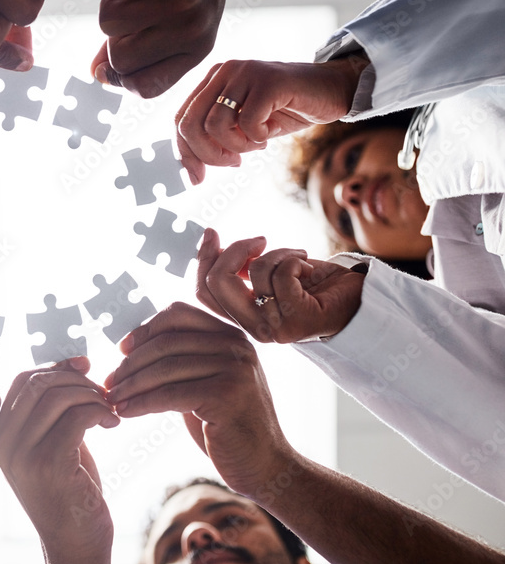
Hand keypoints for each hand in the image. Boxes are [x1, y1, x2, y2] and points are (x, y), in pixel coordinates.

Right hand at [0, 358, 117, 563]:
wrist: (74, 544)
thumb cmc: (68, 490)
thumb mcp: (51, 442)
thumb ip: (52, 409)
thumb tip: (74, 363)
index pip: (22, 379)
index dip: (56, 366)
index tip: (85, 365)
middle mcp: (3, 443)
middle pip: (39, 383)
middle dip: (77, 379)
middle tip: (103, 393)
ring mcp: (23, 455)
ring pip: (59, 397)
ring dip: (93, 396)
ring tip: (109, 411)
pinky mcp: (50, 466)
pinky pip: (77, 418)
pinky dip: (100, 412)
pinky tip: (112, 424)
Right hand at [92, 0, 240, 97]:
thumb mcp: (173, 16)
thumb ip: (136, 47)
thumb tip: (96, 74)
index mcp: (197, 49)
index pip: (144, 88)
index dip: (121, 74)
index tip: (118, 46)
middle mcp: (193, 29)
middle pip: (120, 58)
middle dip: (113, 32)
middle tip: (132, 4)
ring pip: (110, 21)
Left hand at [105, 302, 294, 498]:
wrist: (265, 466)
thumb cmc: (228, 425)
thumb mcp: (207, 381)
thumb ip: (183, 359)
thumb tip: (132, 345)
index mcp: (230, 335)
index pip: (178, 314)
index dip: (145, 329)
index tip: (122, 350)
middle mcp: (236, 345)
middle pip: (166, 342)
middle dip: (130, 363)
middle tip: (108, 382)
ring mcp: (234, 368)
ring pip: (165, 368)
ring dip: (130, 385)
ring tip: (111, 399)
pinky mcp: (226, 395)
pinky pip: (170, 394)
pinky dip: (141, 403)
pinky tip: (125, 412)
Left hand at [175, 59, 362, 183]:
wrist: (331, 90)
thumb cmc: (284, 110)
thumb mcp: (243, 125)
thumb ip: (216, 136)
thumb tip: (190, 168)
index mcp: (212, 80)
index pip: (180, 119)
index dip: (185, 153)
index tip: (197, 178)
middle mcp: (224, 71)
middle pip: (191, 124)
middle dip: (207, 155)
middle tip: (232, 162)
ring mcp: (245, 73)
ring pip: (216, 125)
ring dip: (236, 146)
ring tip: (255, 143)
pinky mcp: (268, 81)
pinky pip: (247, 122)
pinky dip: (256, 138)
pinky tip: (269, 133)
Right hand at [196, 228, 364, 342]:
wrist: (360, 299)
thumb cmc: (316, 285)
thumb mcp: (269, 273)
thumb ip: (241, 268)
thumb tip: (210, 241)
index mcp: (244, 319)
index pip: (204, 293)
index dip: (203, 259)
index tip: (212, 234)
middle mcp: (255, 329)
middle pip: (218, 283)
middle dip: (235, 250)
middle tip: (259, 241)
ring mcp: (275, 328)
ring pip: (255, 272)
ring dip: (279, 253)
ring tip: (297, 259)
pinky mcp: (298, 319)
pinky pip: (283, 273)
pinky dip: (295, 258)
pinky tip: (307, 266)